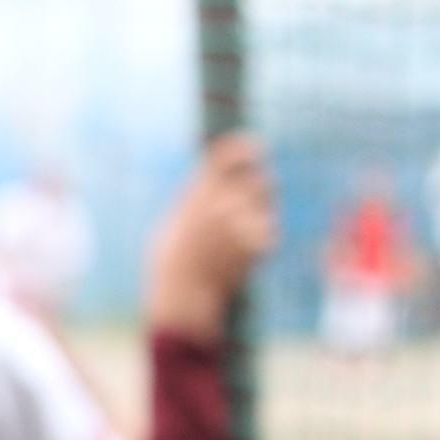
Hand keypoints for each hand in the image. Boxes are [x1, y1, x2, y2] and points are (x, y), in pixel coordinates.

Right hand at [146, 132, 279, 343]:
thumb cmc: (170, 259)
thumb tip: (211, 180)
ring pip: (268, 202)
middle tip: (252, 192)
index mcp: (201, 192)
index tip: (252, 147)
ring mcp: (245, 222)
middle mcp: (226, 202)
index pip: (230, 155)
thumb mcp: (175, 219)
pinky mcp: (260, 243)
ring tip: (243, 224)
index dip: (244, 147)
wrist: (184, 293)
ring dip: (261, 206)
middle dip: (257, 182)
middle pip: (260, 178)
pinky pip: (270, 229)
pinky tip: (243, 249)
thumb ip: (197, 196)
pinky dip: (262, 236)